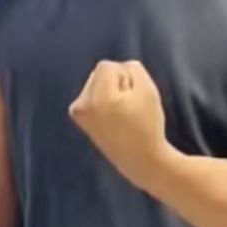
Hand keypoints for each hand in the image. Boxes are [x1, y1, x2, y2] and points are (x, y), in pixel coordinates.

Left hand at [69, 60, 169, 190]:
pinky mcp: (80, 120)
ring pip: (95, 84)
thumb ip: (134, 69)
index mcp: (98, 98)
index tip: (134, 96)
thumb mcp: (148, 90)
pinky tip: (113, 117)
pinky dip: (102, 101)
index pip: (107, 66)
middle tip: (130, 106)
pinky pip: (91, 97)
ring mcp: (78, 113)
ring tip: (122, 113)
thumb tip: (120, 68)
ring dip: (108, 91)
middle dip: (115, 83)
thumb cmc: (148, 126)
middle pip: (98, 74)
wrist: (140, 160)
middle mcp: (82, 104)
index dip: (125, 76)